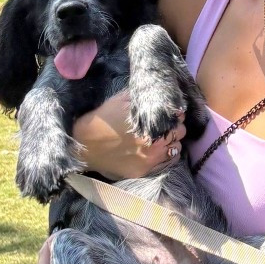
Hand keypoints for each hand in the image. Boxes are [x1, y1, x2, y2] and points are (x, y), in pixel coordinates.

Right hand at [72, 86, 186, 178]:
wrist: (83, 145)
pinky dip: (168, 156)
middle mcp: (155, 141)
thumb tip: (160, 92)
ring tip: (162, 140)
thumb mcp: (122, 99)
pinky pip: (168, 163)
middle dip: (174, 127)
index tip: (170, 114)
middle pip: (180, 132)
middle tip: (166, 126)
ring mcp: (150, 159)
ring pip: (177, 149)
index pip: (178, 116)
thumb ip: (143, 97)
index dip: (174, 114)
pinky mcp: (144, 171)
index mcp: (152, 122)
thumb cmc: (102, 119)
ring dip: (172, 143)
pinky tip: (160, 151)